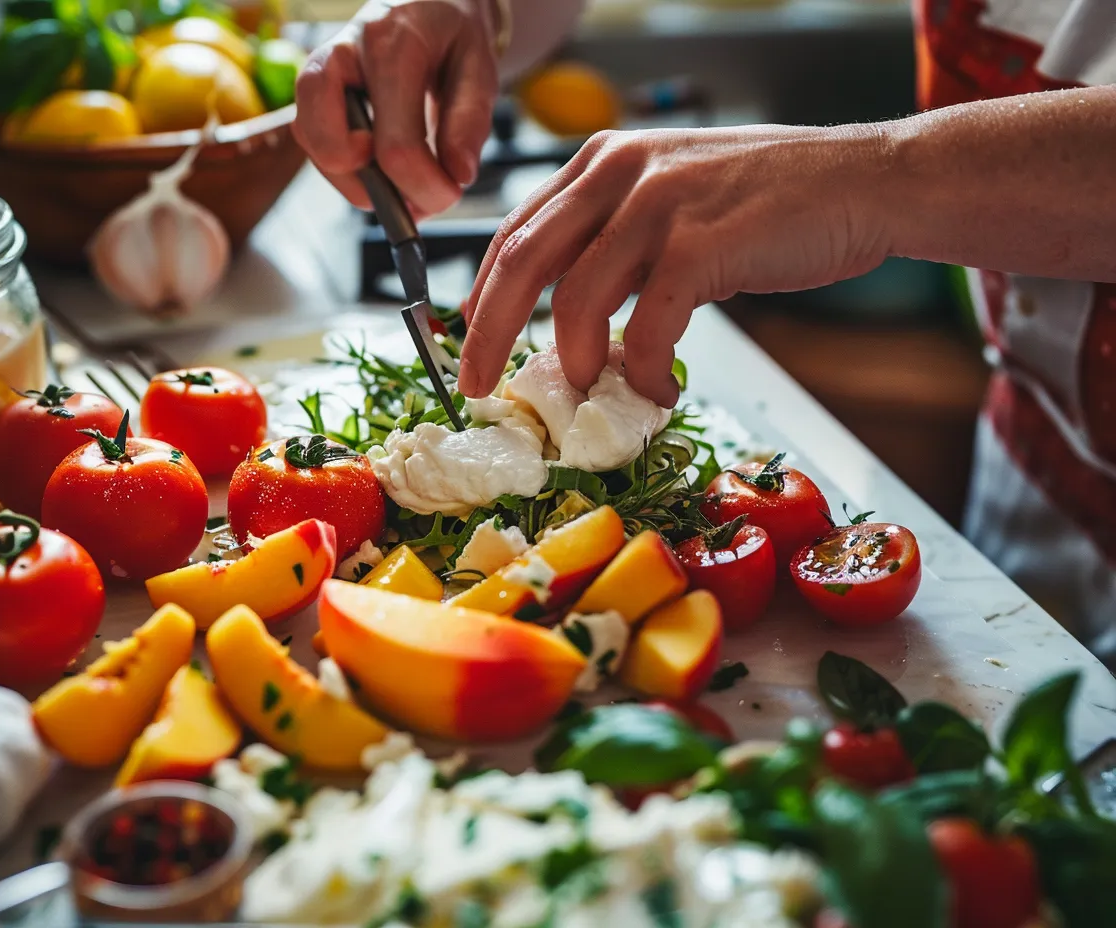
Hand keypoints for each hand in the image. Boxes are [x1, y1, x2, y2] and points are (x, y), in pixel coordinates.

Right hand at [294, 0, 499, 218]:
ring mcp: (319, 72)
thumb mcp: (479, 67)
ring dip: (357, 184)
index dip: (422, 187)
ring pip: (316, 149)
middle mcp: (343, 54)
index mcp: (392, 44)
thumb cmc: (451, 35)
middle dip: (378, 190)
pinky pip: (314, 143)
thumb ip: (470, 120)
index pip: (396, 145)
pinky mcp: (312, 91)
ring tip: (401, 183)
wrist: (426, 2)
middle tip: (414, 193)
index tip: (449, 195)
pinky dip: (345, 170)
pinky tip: (381, 168)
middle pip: (332, 148)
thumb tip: (457, 175)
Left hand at [458, 125, 891, 405]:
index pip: (518, 230)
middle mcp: (621, 171)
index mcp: (605, 159)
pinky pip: (645, 328)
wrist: (865, 182)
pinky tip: (657, 389)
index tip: (471, 338)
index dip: (484, 292)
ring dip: (575, 362)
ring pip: (574, 299)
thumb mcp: (676, 198)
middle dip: (489, 333)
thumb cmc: (773, 201)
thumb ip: (620, 240)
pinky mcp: (700, 244)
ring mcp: (660, 204)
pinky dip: (642, 371)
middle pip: (522, 262)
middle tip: (478, 386)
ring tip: (592, 392)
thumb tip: (573, 316)